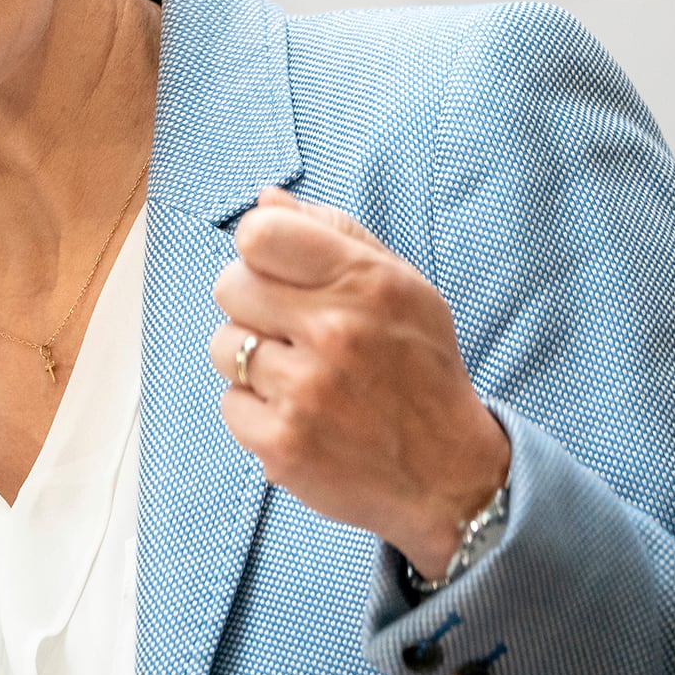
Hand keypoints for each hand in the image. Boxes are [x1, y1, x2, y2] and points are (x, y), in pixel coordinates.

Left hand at [207, 187, 510, 578]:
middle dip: (253, 304)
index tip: (277, 271)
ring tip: (298, 375)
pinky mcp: (283, 446)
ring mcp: (305, 392)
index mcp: (365, 282)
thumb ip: (333, 232)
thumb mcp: (400, 285)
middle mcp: (334, 332)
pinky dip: (256, 411)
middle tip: (292, 330)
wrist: (450, 474)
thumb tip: (264, 199)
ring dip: (251, 360)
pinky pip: (229, 404)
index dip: (259, 250)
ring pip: (224, 346)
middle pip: (229, 286)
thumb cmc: (420, 369)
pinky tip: (298, 414)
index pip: (258, 234)